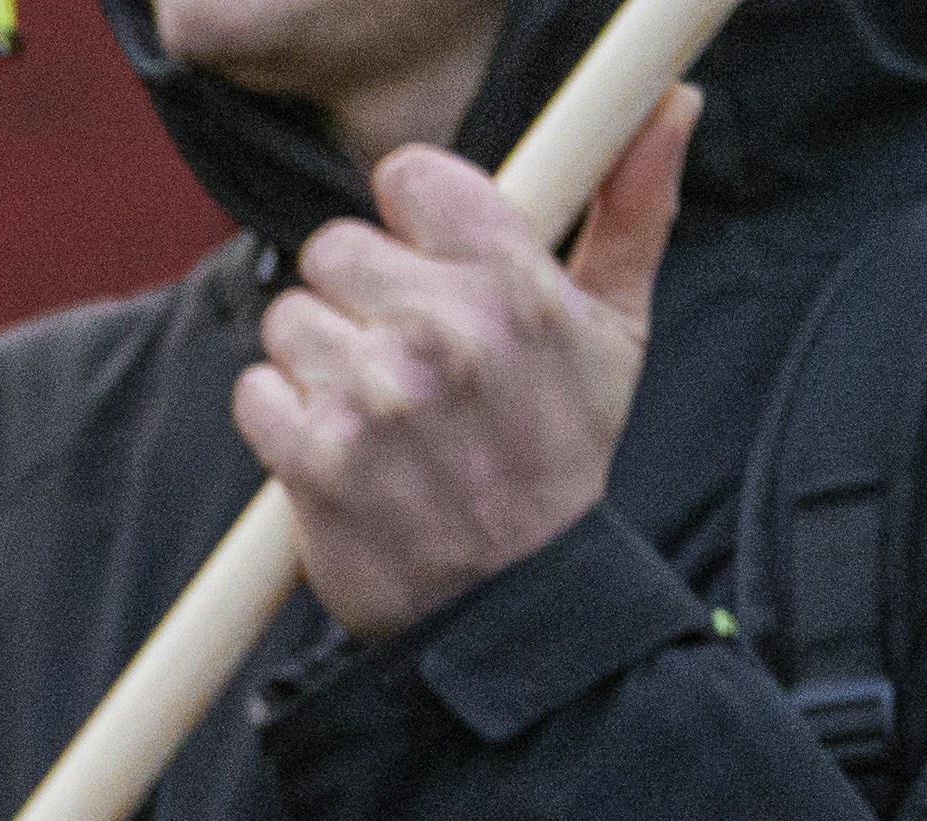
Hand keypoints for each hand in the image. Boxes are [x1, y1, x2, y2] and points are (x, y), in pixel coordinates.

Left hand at [230, 90, 692, 645]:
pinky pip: (255, 393)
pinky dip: (282, 423)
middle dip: (356, 299)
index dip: (406, 220)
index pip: (408, 176)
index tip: (423, 265)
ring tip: (375, 414)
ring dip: (318, 365)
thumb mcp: (616, 334)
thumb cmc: (559, 460)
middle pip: (333, 248)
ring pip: (288, 320)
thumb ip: (632, 210)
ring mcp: (374, 397)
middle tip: (400, 359)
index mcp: (512, 284)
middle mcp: (443, 331)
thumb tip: (671, 108)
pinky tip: (337, 453)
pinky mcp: (315, 459)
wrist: (513, 607)